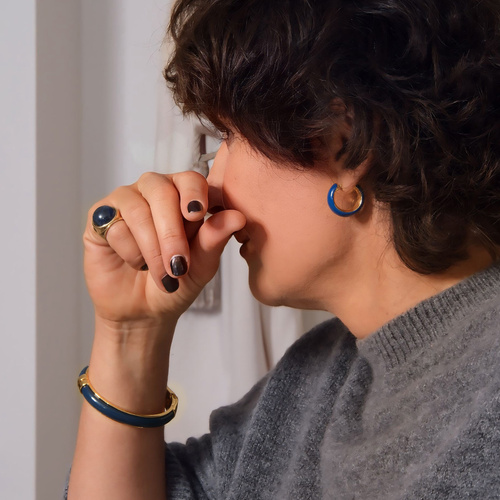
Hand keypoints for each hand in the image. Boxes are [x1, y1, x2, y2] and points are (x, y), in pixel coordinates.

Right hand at [83, 171, 245, 329]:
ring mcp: (125, 201)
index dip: (194, 194)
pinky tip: (133, 263)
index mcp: (183, 195)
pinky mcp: (99, 217)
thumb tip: (238, 216)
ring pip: (137, 210)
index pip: (190, 179)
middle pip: (161, 192)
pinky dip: (129, 252)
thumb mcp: (202, 265)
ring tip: (162, 276)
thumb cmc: (177, 282)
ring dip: (151, 249)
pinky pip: (114, 225)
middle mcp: (154, 190)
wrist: (144, 311)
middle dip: (171, 233)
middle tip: (179, 266)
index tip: (196, 215)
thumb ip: (215, 239)